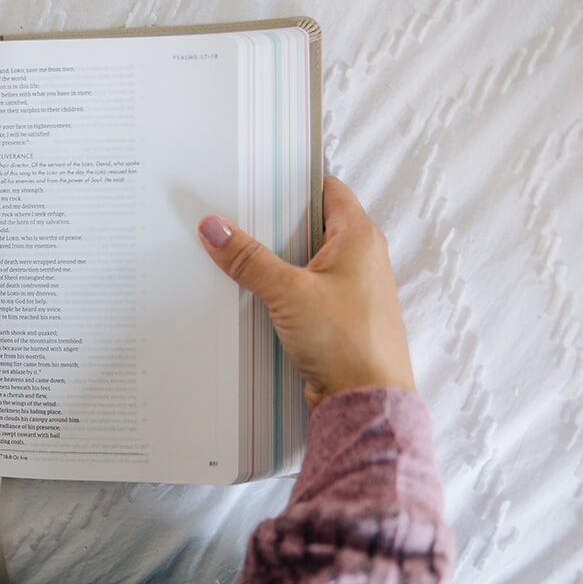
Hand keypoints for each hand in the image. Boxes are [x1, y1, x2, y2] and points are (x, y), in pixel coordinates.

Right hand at [197, 176, 414, 410]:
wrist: (366, 401)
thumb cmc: (347, 343)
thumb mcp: (288, 291)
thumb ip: (249, 258)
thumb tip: (217, 228)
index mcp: (360, 238)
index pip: (328, 190)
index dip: (294, 183)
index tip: (261, 182)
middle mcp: (362, 259)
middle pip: (313, 226)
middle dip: (276, 225)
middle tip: (239, 219)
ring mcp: (352, 289)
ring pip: (307, 261)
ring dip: (277, 262)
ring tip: (241, 257)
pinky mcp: (340, 317)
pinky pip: (307, 291)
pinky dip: (284, 289)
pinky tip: (257, 295)